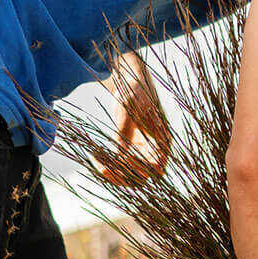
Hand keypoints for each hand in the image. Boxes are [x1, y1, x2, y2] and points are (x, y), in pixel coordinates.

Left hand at [93, 53, 170, 186]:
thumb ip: (124, 131)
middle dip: (121, 176)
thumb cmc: (133, 89)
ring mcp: (141, 151)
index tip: (122, 160)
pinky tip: (95, 156)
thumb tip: (119, 156)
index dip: (140, 170)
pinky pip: (119, 166)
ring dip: (112, 174)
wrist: (129, 81)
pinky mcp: (128, 149)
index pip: (156, 169)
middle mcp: (154, 150)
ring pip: (129, 175)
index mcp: (162, 141)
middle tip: (101, 167)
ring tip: (95, 161)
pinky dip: (107, 165)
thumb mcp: (128, 108)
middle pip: (141, 177)